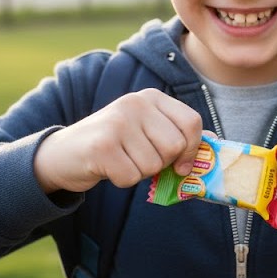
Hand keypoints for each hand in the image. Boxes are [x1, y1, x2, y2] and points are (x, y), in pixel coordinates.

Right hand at [34, 89, 202, 193]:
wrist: (63, 153)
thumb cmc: (113, 145)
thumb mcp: (145, 130)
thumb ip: (174, 135)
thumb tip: (213, 148)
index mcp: (151, 97)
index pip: (191, 123)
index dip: (192, 149)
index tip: (182, 165)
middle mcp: (135, 103)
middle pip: (175, 147)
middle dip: (161, 163)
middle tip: (139, 158)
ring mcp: (117, 123)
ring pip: (153, 165)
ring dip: (139, 172)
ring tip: (121, 160)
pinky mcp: (102, 146)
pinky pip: (131, 177)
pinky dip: (122, 180)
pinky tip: (108, 167)